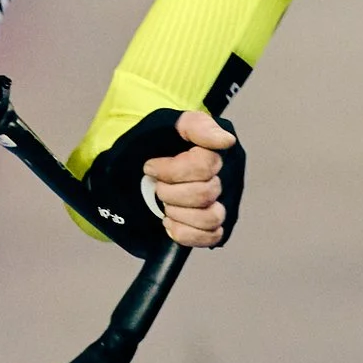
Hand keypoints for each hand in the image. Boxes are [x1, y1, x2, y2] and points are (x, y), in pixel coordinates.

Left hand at [82, 107, 248, 254]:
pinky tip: (169, 222)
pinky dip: (185, 233)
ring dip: (179, 213)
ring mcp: (219, 204)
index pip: (204, 166)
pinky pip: (212, 236)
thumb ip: (198, 126)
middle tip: (157, 186)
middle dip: (171, 192)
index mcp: (213, 153)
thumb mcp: (171, 125)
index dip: (172, 171)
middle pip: (205, 194)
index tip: (150, 167)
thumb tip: (226, 140)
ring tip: (165, 205)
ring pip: (211, 218)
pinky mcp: (211, 226)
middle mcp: (222, 179)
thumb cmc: (156, 143)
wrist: (137, 165)